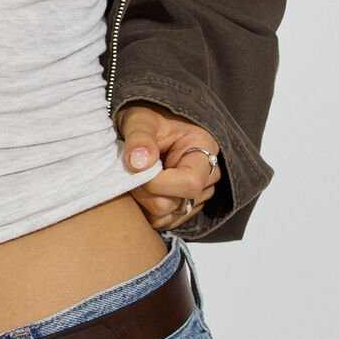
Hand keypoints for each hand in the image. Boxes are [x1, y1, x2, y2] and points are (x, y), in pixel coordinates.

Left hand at [116, 101, 221, 231]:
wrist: (150, 124)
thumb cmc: (147, 116)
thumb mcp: (140, 119)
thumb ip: (139, 138)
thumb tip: (138, 164)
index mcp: (205, 149)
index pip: (189, 184)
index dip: (156, 183)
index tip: (133, 169)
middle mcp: (209, 176)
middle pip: (177, 205)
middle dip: (145, 193)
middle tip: (128, 172)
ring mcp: (200, 195)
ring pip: (168, 218)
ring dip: (143, 203)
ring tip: (135, 178)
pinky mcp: (186, 206)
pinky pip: (165, 222)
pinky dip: (147, 211)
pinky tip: (140, 189)